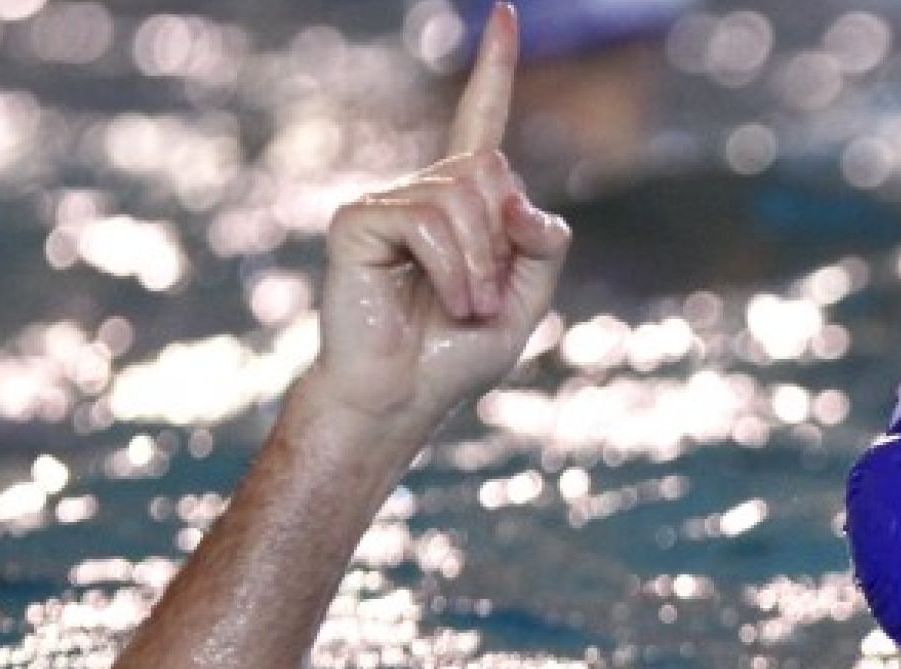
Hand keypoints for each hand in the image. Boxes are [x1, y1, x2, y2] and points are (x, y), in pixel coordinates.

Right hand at [313, 3, 570, 430]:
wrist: (398, 398)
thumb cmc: (453, 355)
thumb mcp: (524, 300)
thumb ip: (541, 245)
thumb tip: (517, 197)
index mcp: (463, 205)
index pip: (482, 123)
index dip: (494, 69)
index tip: (506, 12)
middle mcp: (424, 191)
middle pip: (492, 172)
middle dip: (503, 243)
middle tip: (480, 299)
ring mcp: (388, 200)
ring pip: (465, 199)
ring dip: (479, 267)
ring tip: (462, 309)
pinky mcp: (359, 218)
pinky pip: (429, 221)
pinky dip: (452, 268)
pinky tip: (442, 300)